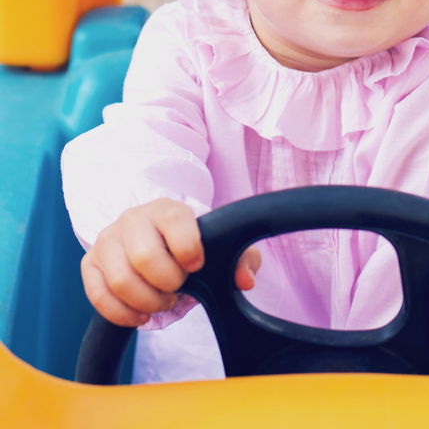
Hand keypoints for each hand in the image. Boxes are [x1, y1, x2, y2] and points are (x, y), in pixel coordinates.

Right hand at [81, 197, 261, 326]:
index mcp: (167, 209)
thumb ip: (242, 258)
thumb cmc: (191, 245)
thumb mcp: (221, 247)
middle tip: (178, 288)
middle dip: (167, 283)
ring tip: (161, 300)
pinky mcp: (91, 263)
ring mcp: (108, 239)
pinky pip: (98, 296)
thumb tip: (244, 280)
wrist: (156, 239)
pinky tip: (141, 314)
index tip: (197, 266)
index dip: (190, 252)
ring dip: (146, 301)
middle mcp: (133, 218)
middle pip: (144, 257)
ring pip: (120, 280)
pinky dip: (121, 313)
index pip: (176, 224)